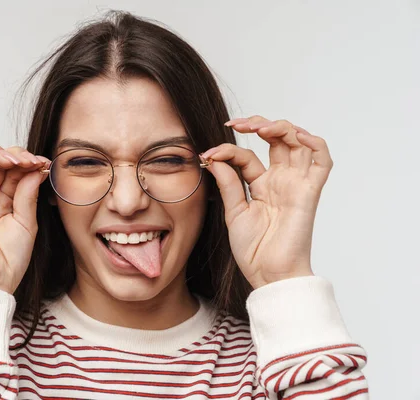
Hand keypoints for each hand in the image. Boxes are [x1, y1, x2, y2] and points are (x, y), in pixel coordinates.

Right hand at [0, 139, 49, 293]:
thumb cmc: (9, 259)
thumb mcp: (27, 223)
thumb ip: (28, 194)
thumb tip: (35, 168)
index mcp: (5, 198)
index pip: (14, 169)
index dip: (29, 161)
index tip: (44, 164)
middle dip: (15, 155)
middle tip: (30, 161)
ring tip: (13, 160)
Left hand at [201, 116, 332, 288]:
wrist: (269, 274)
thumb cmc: (254, 250)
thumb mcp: (234, 211)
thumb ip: (228, 183)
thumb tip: (213, 158)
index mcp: (261, 185)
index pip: (246, 156)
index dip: (227, 150)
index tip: (207, 155)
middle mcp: (280, 180)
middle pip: (277, 139)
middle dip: (257, 124)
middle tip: (236, 124)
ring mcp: (296, 184)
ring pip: (298, 142)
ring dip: (280, 127)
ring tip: (257, 127)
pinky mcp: (309, 192)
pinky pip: (322, 161)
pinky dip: (314, 143)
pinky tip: (295, 135)